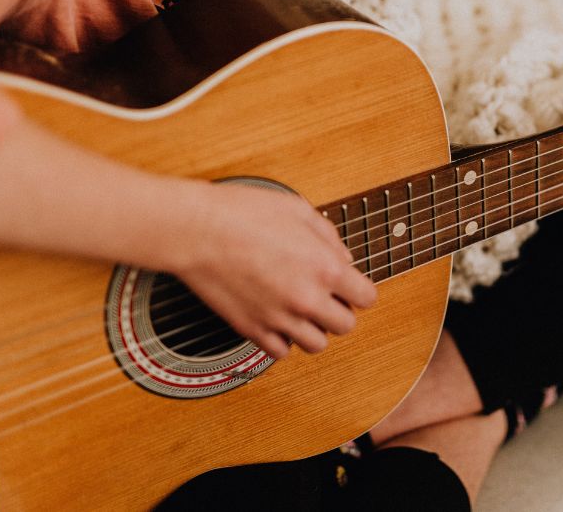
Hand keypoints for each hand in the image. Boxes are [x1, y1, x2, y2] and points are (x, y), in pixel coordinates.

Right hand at [169, 182, 375, 358]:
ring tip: (299, 309)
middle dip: (339, 310)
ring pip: (316, 344)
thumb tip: (344, 259)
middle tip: (324, 295)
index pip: (366, 298)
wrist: (196, 231)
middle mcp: (307, 300)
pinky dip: (283, 340)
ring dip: (313, 328)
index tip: (348, 285)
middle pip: (345, 326)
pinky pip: (281, 352)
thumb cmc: (242, 213)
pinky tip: (276, 318)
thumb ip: (328, 237)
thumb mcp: (298, 210)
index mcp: (325, 268)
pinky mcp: (252, 330)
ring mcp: (279, 319)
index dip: (358, 290)